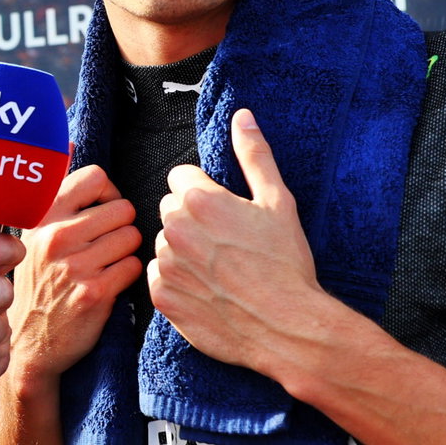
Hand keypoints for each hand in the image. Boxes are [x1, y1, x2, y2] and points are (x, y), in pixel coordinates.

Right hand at [5, 165, 142, 389]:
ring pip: (132, 236)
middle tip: (107, 244)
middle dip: (121, 225)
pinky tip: (111, 283)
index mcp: (42, 216)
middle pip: (122, 208)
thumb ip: (54, 189)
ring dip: (127, 251)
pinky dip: (129, 275)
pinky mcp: (95, 292)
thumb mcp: (32, 232)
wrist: (28, 343)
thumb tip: (69, 143)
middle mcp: (55, 236)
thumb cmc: (36, 282)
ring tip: (107, 264)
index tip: (100, 211)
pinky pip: (134, 267)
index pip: (96, 177)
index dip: (107, 193)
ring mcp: (75, 265)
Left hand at [149, 110, 345, 378]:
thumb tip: (242, 117)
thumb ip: (254, 155)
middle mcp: (173, 229)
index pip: (180, 178)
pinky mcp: (161, 298)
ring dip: (184, 252)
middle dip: (192, 220)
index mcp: (199, 200)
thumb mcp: (279, 202)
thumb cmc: (286, 263)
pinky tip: (208, 291)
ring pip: (164, 245)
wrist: (286, 327)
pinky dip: (178, 283)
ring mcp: (165, 265)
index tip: (225, 212)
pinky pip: (159, 279)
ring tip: (220, 271)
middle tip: (226, 243)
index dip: (204, 192)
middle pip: (170, 210)